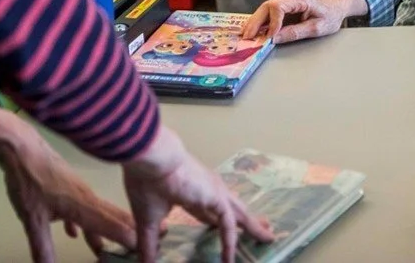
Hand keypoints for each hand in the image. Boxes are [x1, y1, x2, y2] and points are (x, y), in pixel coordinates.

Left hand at [0, 106, 137, 261]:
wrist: (22, 151)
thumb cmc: (30, 183)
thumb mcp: (33, 219)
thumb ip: (43, 247)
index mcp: (84, 207)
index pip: (111, 226)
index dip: (126, 238)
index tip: (141, 248)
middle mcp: (87, 199)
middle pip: (112, 218)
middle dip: (125, 232)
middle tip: (138, 244)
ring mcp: (78, 192)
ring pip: (97, 215)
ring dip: (103, 231)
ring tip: (103, 250)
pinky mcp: (68, 188)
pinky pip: (82, 210)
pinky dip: (81, 224)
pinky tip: (73, 234)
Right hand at [124, 126, 273, 262]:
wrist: (153, 161)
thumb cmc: (147, 183)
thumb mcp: (148, 220)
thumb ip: (149, 244)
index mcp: (193, 193)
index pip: (210, 212)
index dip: (216, 223)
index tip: (222, 233)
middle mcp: (209, 192)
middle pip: (233, 211)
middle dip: (246, 222)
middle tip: (262, 230)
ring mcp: (216, 194)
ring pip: (240, 215)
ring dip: (252, 226)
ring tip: (267, 237)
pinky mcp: (218, 199)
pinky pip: (229, 225)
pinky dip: (231, 242)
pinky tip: (230, 258)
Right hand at [241, 0, 362, 42]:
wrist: (336, 4)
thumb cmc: (330, 15)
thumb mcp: (318, 27)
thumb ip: (296, 32)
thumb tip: (275, 39)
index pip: (279, 7)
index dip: (272, 22)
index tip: (270, 36)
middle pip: (267, 5)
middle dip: (256, 22)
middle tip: (247, 37)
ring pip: (265, 8)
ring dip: (255, 21)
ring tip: (245, 35)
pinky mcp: (284, 4)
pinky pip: (268, 11)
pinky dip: (260, 21)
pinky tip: (252, 30)